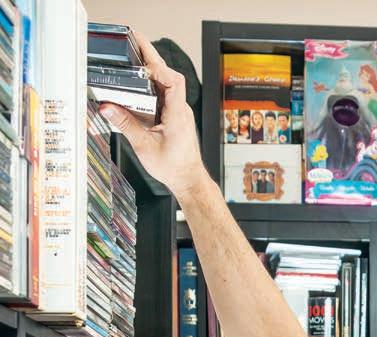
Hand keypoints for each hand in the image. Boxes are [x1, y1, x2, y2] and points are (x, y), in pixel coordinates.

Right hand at [99, 31, 207, 200]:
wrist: (188, 179)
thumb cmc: (174, 167)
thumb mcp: (144, 147)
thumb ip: (125, 125)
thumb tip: (108, 107)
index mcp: (177, 115)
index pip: (173, 81)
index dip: (158, 69)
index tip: (142, 64)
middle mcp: (180, 109)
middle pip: (167, 74)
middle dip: (150, 55)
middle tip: (133, 37)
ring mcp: (178, 110)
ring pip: (164, 81)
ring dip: (149, 66)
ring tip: (132, 52)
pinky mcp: (173, 113)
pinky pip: (162, 91)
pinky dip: (150, 82)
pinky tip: (138, 78)